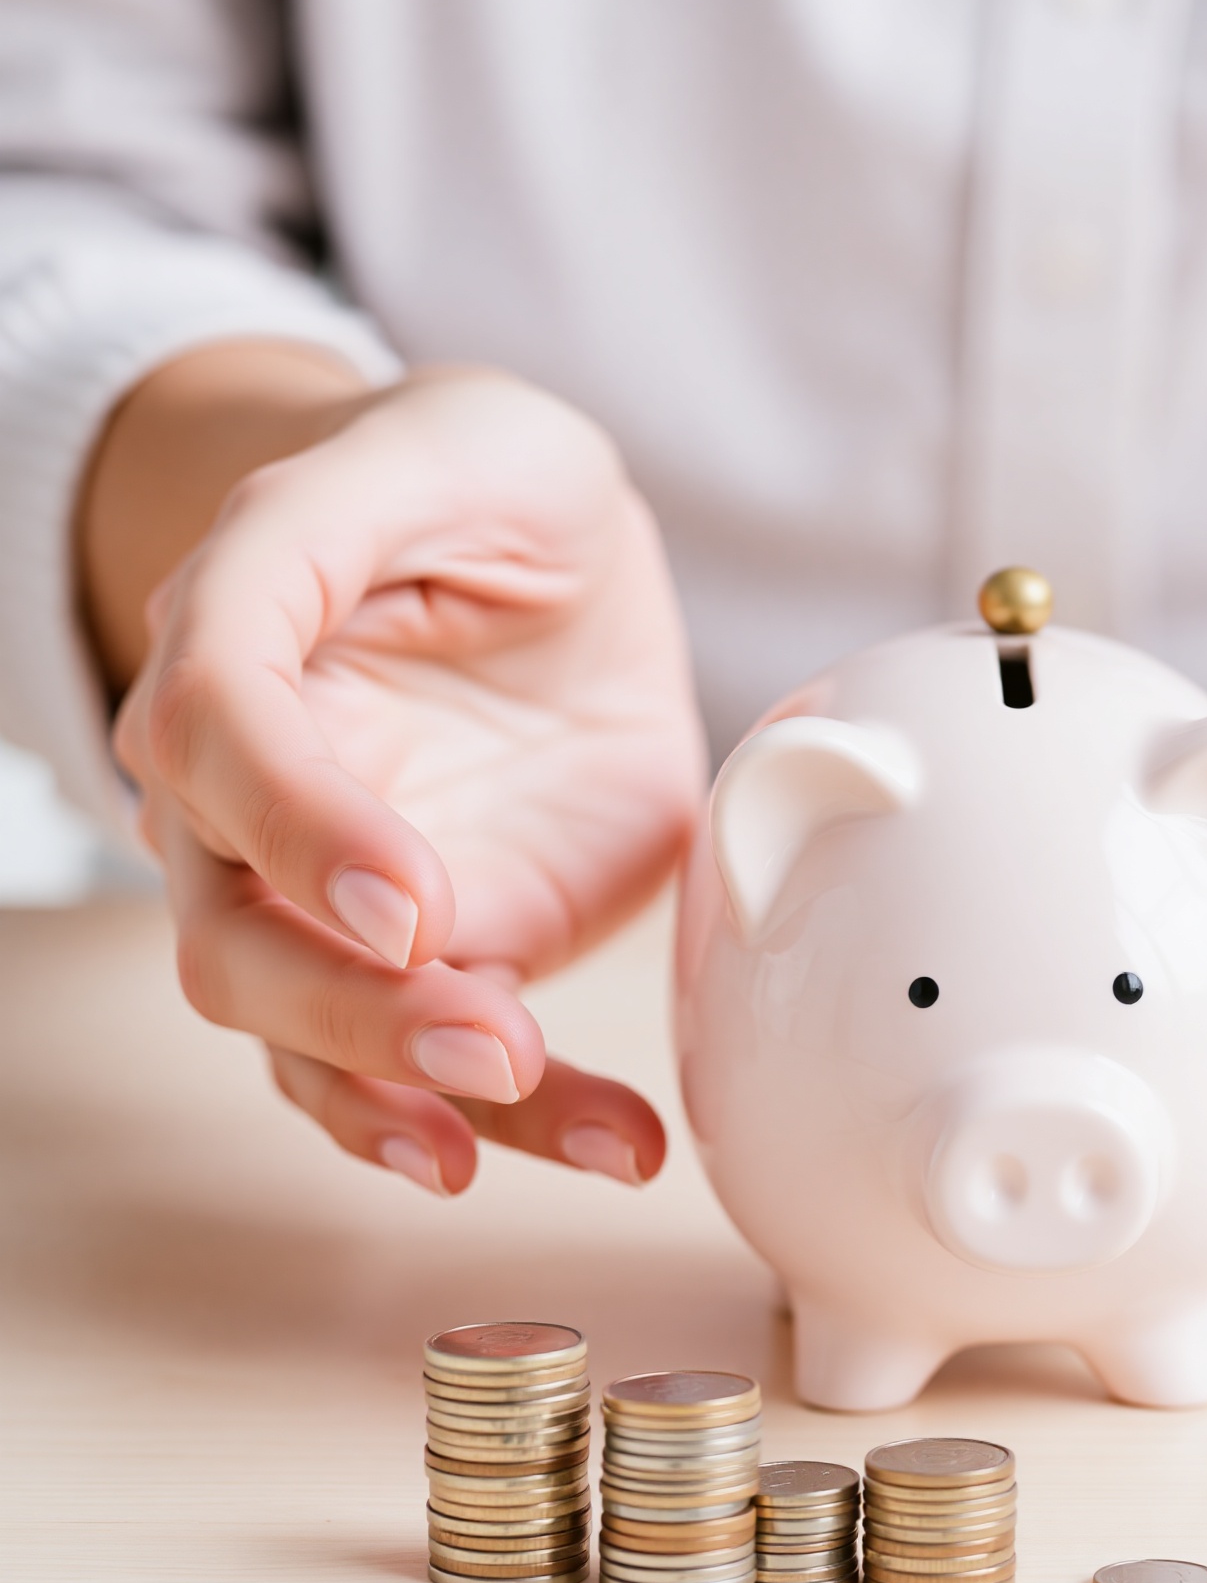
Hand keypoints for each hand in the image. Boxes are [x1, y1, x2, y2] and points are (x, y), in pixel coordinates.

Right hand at [95, 351, 702, 1192]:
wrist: (545, 556)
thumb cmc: (481, 481)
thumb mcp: (450, 440)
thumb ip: (361, 512)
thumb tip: (332, 696)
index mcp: (238, 642)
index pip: (216, 746)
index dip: (299, 833)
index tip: (411, 909)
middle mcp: (254, 797)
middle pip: (239, 946)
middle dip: (356, 1017)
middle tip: (495, 1040)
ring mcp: (343, 899)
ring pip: (327, 1046)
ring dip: (437, 1106)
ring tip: (588, 1134)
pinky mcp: (453, 953)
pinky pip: (456, 1068)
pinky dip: (533, 1122)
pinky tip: (615, 1142)